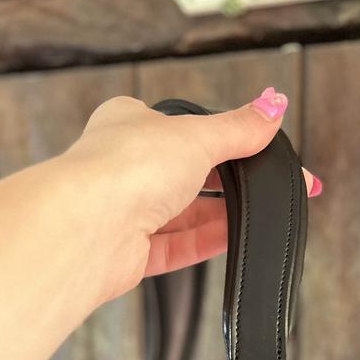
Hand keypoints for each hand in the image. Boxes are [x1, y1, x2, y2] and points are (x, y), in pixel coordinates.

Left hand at [62, 88, 319, 302]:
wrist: (87, 227)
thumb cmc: (123, 167)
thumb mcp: (197, 136)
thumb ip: (239, 128)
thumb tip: (273, 106)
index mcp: (130, 124)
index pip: (187, 128)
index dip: (227, 137)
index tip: (263, 146)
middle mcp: (124, 166)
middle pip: (189, 173)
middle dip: (228, 180)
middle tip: (271, 185)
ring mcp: (125, 211)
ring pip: (183, 213)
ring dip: (221, 213)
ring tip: (262, 211)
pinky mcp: (130, 253)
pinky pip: (176, 246)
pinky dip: (205, 241)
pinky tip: (234, 236)